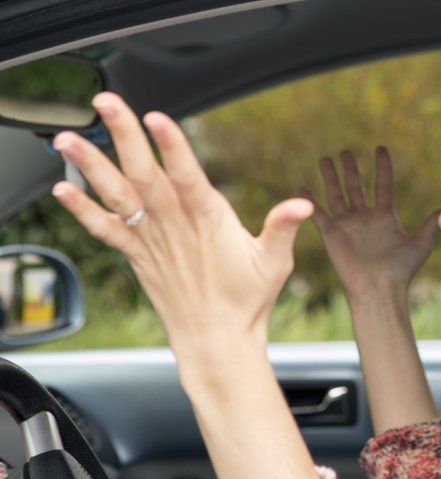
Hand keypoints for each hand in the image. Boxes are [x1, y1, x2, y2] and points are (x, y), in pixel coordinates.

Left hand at [51, 92, 312, 367]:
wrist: (216, 341)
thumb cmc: (248, 301)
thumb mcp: (275, 262)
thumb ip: (282, 227)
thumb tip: (303, 204)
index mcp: (210, 222)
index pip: (188, 177)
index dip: (172, 146)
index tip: (157, 118)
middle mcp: (175, 227)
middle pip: (145, 174)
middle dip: (124, 135)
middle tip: (105, 102)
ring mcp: (152, 240)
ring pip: (118, 195)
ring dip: (91, 165)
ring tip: (67, 137)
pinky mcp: (138, 254)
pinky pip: (106, 229)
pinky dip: (83, 210)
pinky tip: (62, 189)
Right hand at [301, 148, 439, 299]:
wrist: (379, 289)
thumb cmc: (401, 270)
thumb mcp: (421, 243)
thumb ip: (430, 223)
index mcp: (385, 217)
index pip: (383, 185)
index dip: (382, 167)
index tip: (380, 149)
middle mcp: (365, 218)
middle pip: (356, 186)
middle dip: (352, 169)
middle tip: (346, 151)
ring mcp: (348, 225)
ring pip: (337, 194)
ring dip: (331, 177)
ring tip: (327, 159)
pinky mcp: (332, 234)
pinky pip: (318, 214)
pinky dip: (309, 201)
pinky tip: (302, 187)